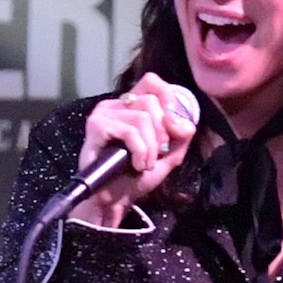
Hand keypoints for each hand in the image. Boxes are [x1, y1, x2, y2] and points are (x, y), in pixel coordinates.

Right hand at [71, 76, 201, 228]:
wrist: (115, 201)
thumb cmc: (136, 177)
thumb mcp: (168, 155)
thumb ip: (181, 136)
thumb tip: (186, 122)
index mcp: (131, 105)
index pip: (152, 82)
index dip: (168, 99)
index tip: (173, 128)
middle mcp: (116, 104)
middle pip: (152, 102)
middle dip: (162, 133)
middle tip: (157, 155)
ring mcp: (104, 113)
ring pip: (142, 118)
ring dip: (151, 148)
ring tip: (144, 164)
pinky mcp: (96, 126)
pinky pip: (130, 131)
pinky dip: (140, 151)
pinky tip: (136, 165)